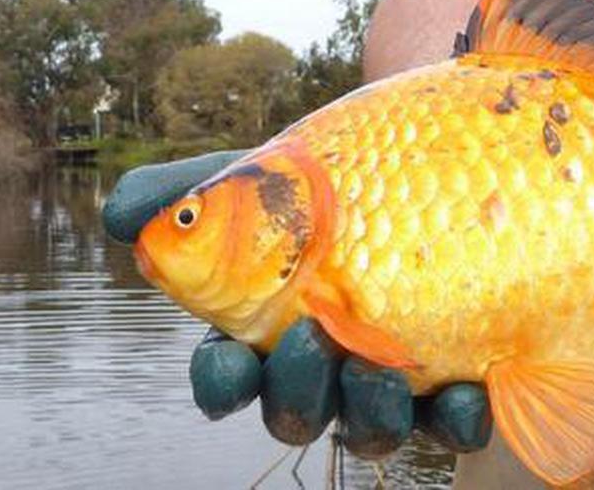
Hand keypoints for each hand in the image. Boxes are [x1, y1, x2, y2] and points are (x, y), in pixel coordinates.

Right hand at [102, 152, 492, 455]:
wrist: (426, 166)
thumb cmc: (328, 181)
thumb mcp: (257, 175)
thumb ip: (184, 192)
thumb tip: (123, 217)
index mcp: (263, 333)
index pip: (226, 377)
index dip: (220, 380)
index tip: (227, 360)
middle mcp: (322, 369)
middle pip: (295, 410)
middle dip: (296, 388)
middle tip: (310, 338)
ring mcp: (386, 382)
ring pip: (368, 426)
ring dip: (369, 410)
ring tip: (378, 367)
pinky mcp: (454, 385)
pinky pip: (452, 426)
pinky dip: (458, 419)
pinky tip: (470, 392)